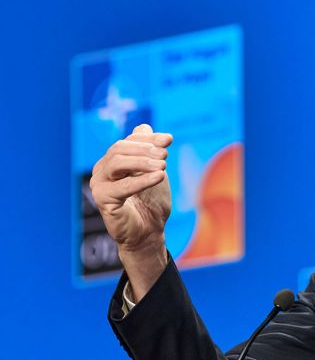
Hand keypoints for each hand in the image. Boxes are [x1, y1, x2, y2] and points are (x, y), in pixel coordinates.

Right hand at [90, 123, 173, 297]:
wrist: (149, 233)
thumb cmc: (151, 203)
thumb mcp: (154, 172)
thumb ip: (150, 151)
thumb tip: (145, 126)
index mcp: (113, 161)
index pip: (128, 141)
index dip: (148, 138)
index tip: (169, 140)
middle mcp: (102, 170)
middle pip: (119, 148)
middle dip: (145, 149)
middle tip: (165, 155)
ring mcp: (99, 184)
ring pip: (117, 162)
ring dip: (142, 162)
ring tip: (163, 167)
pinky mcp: (103, 200)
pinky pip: (121, 186)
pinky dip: (141, 180)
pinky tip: (160, 177)